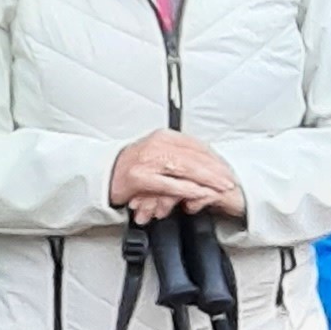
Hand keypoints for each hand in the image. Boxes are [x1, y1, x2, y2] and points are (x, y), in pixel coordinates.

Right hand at [106, 130, 243, 223]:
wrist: (101, 175)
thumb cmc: (129, 167)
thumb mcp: (156, 153)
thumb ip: (178, 155)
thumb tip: (204, 163)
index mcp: (163, 137)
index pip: (196, 145)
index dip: (215, 158)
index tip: (226, 168)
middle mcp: (156, 145)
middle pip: (195, 156)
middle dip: (216, 170)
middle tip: (229, 180)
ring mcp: (147, 160)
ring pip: (186, 169)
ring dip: (207, 180)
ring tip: (220, 188)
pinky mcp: (141, 177)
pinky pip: (171, 183)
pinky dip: (188, 189)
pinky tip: (200, 193)